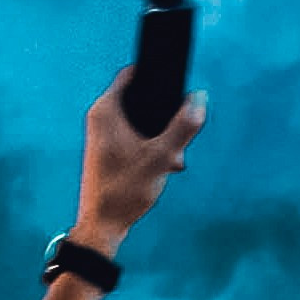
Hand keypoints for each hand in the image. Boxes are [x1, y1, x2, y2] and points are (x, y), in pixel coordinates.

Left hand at [73, 76, 205, 255]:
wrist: (102, 226)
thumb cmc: (124, 191)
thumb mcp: (162, 157)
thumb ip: (183, 126)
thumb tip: (199, 98)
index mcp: (106, 110)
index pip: (133, 74)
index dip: (158, 76)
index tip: (177, 88)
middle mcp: (100, 118)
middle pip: (142, 100)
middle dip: (165, 117)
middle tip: (178, 137)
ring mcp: (102, 135)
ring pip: (141, 122)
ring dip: (162, 137)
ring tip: (174, 159)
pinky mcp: (107, 151)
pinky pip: (135, 138)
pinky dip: (151, 149)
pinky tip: (164, 167)